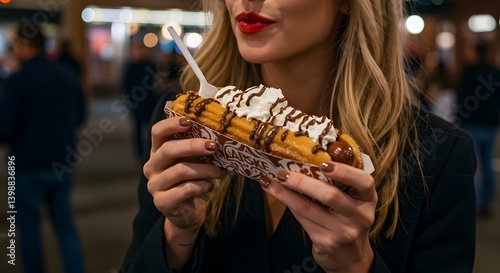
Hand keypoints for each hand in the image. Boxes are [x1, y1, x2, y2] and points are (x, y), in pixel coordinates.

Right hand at [143, 117, 226, 232]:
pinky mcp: (162, 202)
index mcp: (158, 152)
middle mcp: (152, 166)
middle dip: (193, 145)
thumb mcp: (196, 162)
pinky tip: (210, 186)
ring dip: (205, 169)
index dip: (171, 124)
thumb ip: (200, 150)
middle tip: (214, 146)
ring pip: (180, 170)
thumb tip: (221, 137)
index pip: (157, 132)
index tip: (189, 121)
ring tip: (221, 171)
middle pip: (168, 149)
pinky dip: (201, 186)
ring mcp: (155, 185)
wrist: (188, 213)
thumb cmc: (193, 181)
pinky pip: (184, 189)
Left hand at [260, 162, 376, 272]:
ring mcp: (343, 231)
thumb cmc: (347, 219)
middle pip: (330, 196)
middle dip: (302, 182)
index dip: (345, 171)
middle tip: (282, 173)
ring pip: (309, 208)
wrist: (349, 256)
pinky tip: (278, 196)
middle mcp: (359, 216)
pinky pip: (303, 220)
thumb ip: (339, 184)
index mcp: (367, 199)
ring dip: (285, 194)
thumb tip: (304, 160)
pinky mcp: (326, 242)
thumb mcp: (352, 201)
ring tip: (270, 183)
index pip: (364, 182)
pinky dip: (289, 205)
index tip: (324, 163)